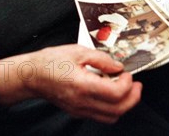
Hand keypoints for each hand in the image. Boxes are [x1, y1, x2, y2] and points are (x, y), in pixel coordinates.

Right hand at [0, 44, 141, 123]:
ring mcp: (80, 109)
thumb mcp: (77, 51)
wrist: (31, 75)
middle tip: (137, 86)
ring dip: (124, 105)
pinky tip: (110, 92)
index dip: (128, 84)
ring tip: (126, 89)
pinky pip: (101, 115)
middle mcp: (82, 101)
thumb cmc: (50, 61)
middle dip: (133, 98)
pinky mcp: (77, 111)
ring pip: (111, 116)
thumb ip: (101, 58)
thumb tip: (117, 66)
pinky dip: (111, 107)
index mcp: (83, 85)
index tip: (128, 73)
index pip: (116, 93)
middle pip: (118, 109)